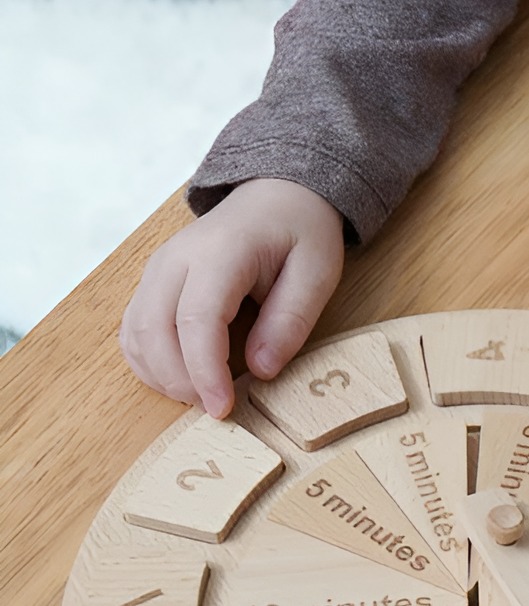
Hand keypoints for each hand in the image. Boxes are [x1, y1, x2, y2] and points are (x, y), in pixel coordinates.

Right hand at [120, 178, 343, 417]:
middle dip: (180, 381)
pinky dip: (150, 363)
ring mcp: (158, 270)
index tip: (222, 407)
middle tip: (217, 409)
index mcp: (220, 253)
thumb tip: (262, 370)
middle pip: (154, 330)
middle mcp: (176, 259)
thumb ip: (290, 320)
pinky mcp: (153, 283)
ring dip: (162, 376)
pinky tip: (182, 380)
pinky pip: (135, 330)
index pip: (196, 319)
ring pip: (136, 334)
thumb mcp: (317, 273)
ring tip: (203, 397)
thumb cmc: (299, 232)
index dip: (204, 371)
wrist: (276, 196)